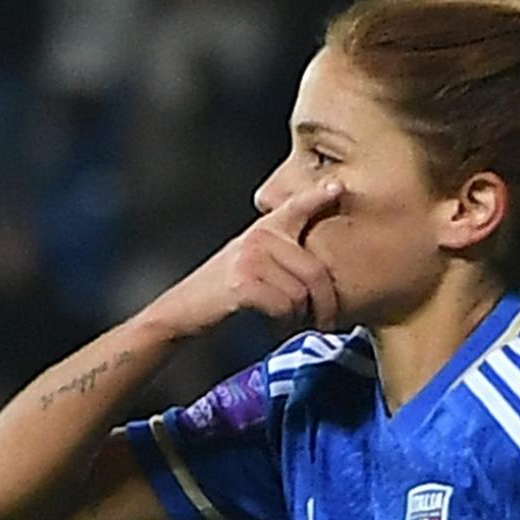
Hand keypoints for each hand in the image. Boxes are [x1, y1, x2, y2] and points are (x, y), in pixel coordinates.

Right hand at [148, 183, 344, 336]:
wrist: (182, 312)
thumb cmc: (219, 295)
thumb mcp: (249, 264)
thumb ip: (278, 257)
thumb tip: (318, 277)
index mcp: (263, 231)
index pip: (296, 208)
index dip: (318, 197)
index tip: (338, 188)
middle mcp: (259, 238)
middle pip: (315, 271)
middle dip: (325, 304)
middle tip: (326, 324)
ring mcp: (251, 257)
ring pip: (301, 294)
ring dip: (300, 320)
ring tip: (291, 328)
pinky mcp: (244, 282)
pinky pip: (285, 306)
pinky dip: (284, 326)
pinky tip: (275, 330)